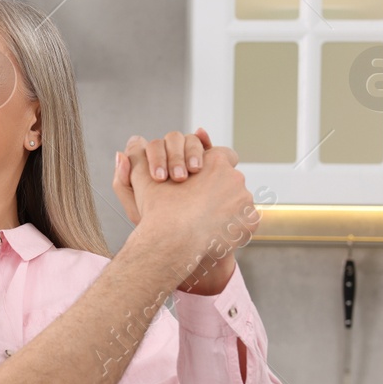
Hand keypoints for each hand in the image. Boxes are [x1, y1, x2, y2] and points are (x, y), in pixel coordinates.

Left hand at [111, 128, 211, 223]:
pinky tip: (206, 143)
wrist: (186, 239)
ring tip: (194, 171)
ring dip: (192, 151)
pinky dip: (205, 141)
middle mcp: (168, 156)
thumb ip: (123, 183)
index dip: (155, 157)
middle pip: (171, 140)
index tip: (159, 178)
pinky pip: (207, 145)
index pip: (150, 146)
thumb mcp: (137, 210)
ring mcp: (188, 157)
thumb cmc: (158, 227)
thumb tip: (121, 154)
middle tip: (178, 178)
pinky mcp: (208, 162)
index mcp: (149, 164)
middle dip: (174, 157)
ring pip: (189, 140)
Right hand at [123, 145, 258, 289]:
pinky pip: (243, 223)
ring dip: (226, 209)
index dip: (212, 167)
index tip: (201, 179)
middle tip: (199, 205)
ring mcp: (245, 201)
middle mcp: (235, 177)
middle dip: (218, 191)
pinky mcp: (250, 223)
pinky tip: (214, 233)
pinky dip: (232, 228)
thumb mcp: (145, 179)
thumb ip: (140, 158)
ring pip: (238, 202)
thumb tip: (133, 141)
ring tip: (204, 222)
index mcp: (215, 162)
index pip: (223, 155)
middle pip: (230, 181)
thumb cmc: (158, 210)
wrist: (171, 242)